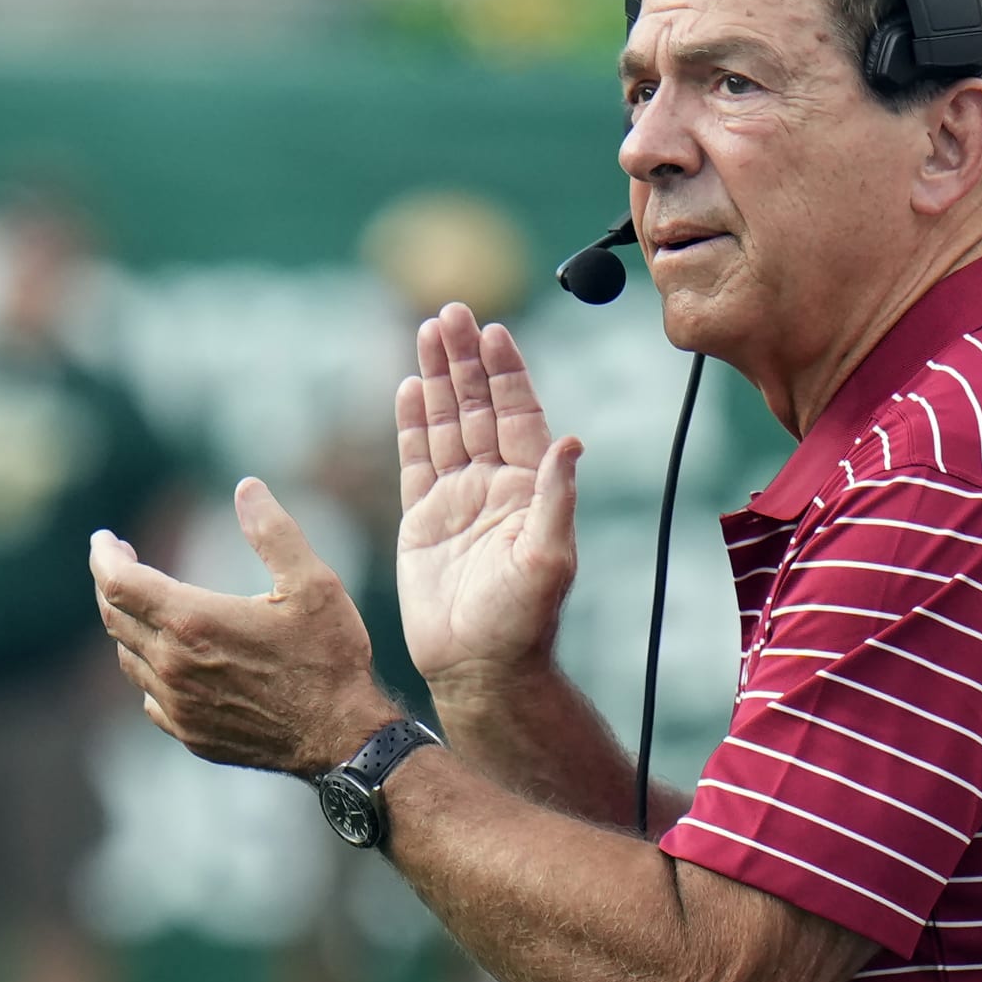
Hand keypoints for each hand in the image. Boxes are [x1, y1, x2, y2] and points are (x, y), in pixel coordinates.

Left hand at [91, 478, 395, 775]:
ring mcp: (177, 704)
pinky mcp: (188, 732)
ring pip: (128, 657)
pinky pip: (149, 696)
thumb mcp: (313, 582)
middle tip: (121, 562)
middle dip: (111, 583)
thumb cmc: (329, 656)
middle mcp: (172, 665)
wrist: (341, 736)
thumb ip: (274, 531)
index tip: (104, 540)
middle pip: (114, 618)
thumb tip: (247, 487)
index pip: (118, 583)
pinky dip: (149, 668)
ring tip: (144, 606)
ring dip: (129, 626)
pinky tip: (169, 660)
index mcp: (194, 621)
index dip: (104, 556)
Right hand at [395, 303, 580, 687]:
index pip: (517, 414)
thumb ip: (556, 497)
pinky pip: (415, 460)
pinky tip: (409, 386)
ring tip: (428, 332)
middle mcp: (494, 485)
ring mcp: (457, 499)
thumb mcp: (550, 557)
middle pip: (477, 407)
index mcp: (528, 487)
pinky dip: (411, 423)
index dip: (506, 373)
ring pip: (445, 424)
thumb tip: (572, 440)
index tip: (494, 330)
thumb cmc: (523, 622)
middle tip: (450, 312)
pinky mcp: (422, 520)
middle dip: (465, 360)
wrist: (481, 669)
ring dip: (438, 378)